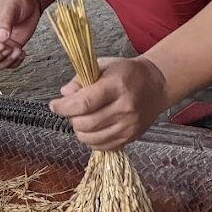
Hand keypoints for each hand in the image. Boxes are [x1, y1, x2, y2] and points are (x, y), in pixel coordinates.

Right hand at [0, 0, 40, 68]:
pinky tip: (22, 52)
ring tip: (18, 51)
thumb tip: (0, 38)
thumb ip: (4, 22)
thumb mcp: (10, 7)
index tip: (2, 45)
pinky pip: (6, 64)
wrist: (30, 1)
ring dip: (6, 62)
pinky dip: (14, 63)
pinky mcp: (9, 49)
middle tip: (9, 49)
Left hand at [48, 56, 168, 150]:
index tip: (54, 106)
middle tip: (71, 110)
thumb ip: (80, 78)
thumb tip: (64, 94)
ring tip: (82, 118)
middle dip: (71, 118)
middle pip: (86, 123)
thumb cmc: (126, 73)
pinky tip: (93, 128)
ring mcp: (129, 125)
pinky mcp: (131, 137)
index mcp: (116, 86)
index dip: (64, 107)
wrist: (156, 85)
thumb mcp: (102, 65)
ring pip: (92, 138)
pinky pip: (103, 147)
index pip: (84, 103)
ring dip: (80, 130)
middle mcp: (125, 107)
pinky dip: (92, 140)